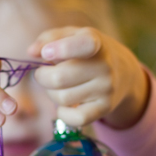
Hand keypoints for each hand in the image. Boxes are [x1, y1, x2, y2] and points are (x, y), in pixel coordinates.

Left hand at [28, 27, 149, 129]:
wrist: (123, 73)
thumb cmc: (87, 53)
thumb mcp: (72, 36)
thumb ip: (49, 38)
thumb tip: (31, 52)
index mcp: (96, 43)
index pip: (84, 45)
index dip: (61, 49)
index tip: (45, 53)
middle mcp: (105, 66)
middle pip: (59, 78)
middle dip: (42, 77)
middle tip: (44, 73)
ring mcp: (106, 89)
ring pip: (62, 98)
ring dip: (51, 94)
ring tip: (58, 87)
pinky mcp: (105, 108)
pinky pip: (76, 118)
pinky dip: (63, 114)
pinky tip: (65, 105)